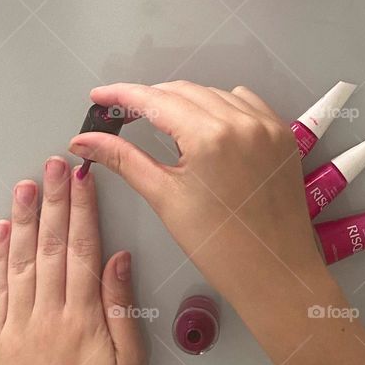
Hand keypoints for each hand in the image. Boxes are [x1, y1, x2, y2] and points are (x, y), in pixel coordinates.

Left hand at [0, 157, 146, 364]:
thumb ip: (122, 309)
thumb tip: (118, 260)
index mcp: (82, 319)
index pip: (81, 248)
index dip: (81, 208)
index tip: (82, 177)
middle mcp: (45, 315)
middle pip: (48, 244)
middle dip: (52, 199)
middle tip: (53, 164)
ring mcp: (15, 326)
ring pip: (18, 259)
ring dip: (21, 217)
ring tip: (25, 184)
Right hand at [68, 82, 333, 352]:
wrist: (275, 273)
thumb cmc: (221, 246)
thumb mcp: (164, 197)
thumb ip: (123, 159)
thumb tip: (84, 141)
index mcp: (210, 137)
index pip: (154, 100)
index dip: (121, 95)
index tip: (99, 97)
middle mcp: (241, 122)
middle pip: (181, 91)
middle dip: (148, 99)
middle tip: (121, 115)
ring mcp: (265, 126)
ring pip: (211, 94)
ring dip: (182, 101)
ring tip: (159, 122)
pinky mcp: (280, 134)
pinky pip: (243, 102)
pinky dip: (218, 105)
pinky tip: (204, 124)